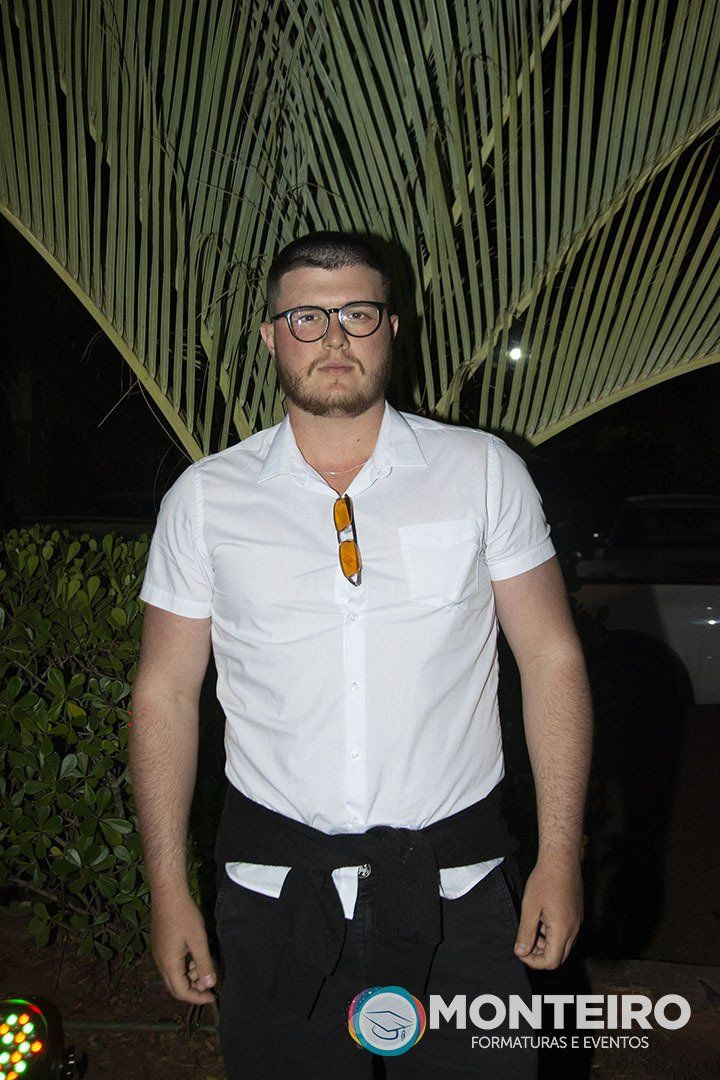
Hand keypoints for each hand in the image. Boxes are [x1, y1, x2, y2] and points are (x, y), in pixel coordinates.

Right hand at [151, 890, 217, 1003]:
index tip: (213, 996)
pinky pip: (171, 964)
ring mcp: (158, 953)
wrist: (167, 893)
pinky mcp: (160, 945)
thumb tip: (210, 984)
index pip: (181, 992)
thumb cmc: (184, 915)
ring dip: (189, 976)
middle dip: (194, 989)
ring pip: (173, 975)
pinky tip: (195, 955)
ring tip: (204, 965)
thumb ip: (204, 964)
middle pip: (175, 987)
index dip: (198, 997)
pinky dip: (184, 966)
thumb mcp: (198, 940)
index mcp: (169, 964)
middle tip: (210, 982)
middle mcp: (160, 962)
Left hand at [514, 853, 582, 968]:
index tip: (520, 950)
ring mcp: (577, 922)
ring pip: (564, 946)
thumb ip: (525, 932)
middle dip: (540, 956)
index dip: (533, 961)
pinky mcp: (577, 915)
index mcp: (562, 930)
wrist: (561, 859)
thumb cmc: (544, 880)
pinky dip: (554, 935)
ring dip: (547, 945)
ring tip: (532, 928)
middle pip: (559, 958)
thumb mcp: (530, 907)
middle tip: (525, 943)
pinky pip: (567, 934)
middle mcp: (573, 930)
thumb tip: (520, 952)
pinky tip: (542, 919)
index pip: (551, 962)